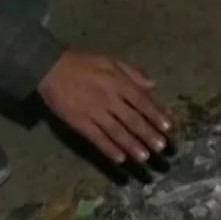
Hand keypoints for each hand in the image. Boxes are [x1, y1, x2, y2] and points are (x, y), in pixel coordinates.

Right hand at [37, 49, 175, 164]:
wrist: (51, 67)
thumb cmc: (83, 63)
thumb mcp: (111, 60)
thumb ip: (133, 73)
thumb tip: (153, 85)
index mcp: (119, 82)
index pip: (143, 101)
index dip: (156, 115)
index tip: (169, 127)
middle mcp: (110, 98)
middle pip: (133, 119)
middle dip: (148, 134)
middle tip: (161, 148)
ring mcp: (94, 112)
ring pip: (117, 132)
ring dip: (131, 145)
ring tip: (144, 158)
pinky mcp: (79, 122)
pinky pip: (97, 138)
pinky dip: (108, 149)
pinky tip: (119, 159)